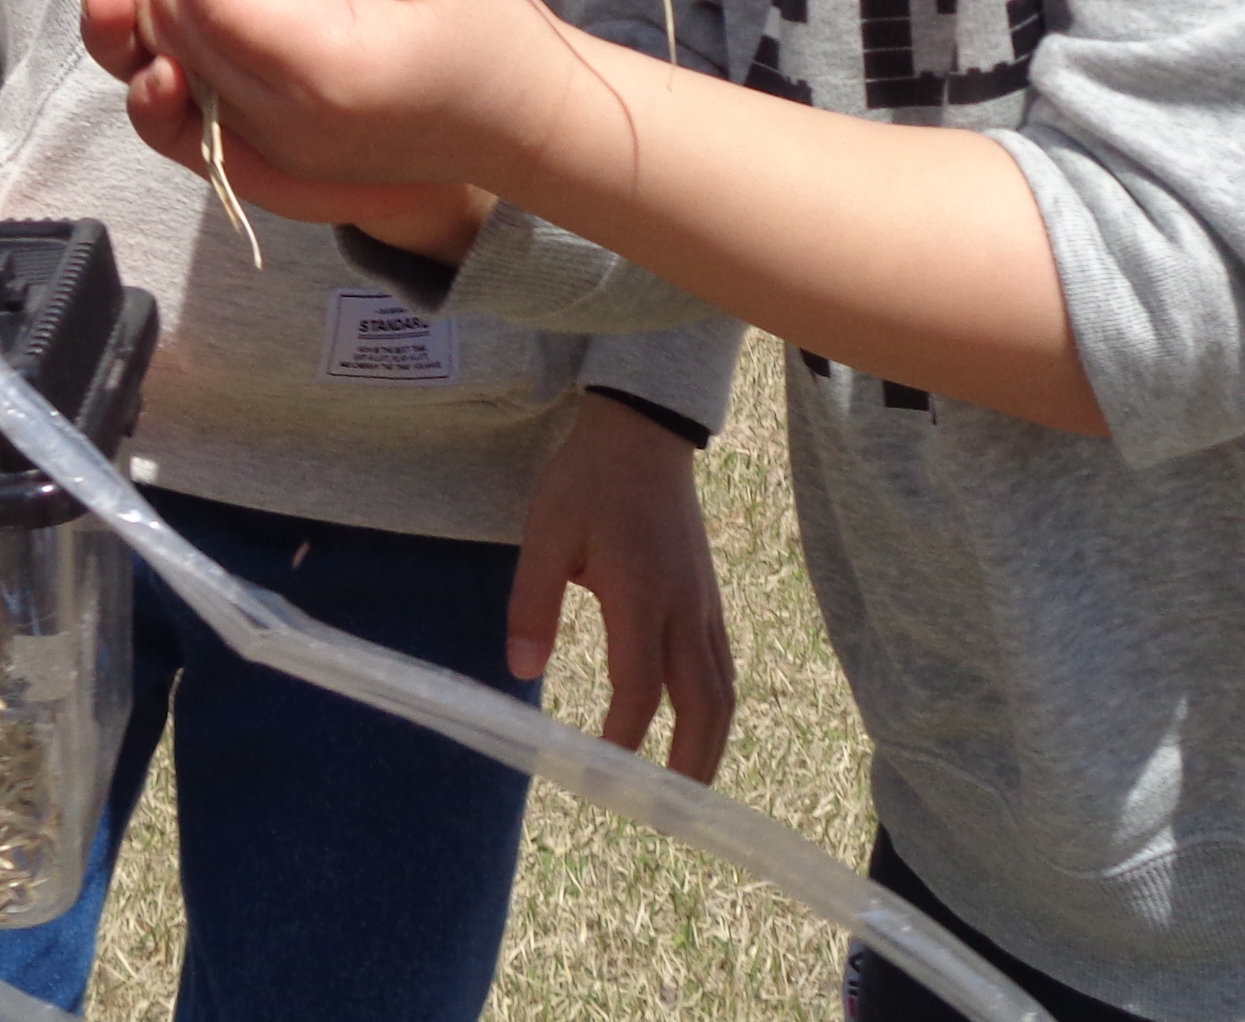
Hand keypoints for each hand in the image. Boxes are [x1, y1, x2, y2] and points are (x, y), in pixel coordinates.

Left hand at [84, 0, 559, 245]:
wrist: (532, 126)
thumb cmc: (489, 31)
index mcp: (325, 75)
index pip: (212, 3)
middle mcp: (286, 128)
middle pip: (177, 38)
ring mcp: (274, 154)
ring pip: (168, 76)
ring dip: (137, 5)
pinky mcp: (272, 158)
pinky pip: (190, 110)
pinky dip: (162, 51)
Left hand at [512, 393, 734, 784]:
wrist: (643, 433)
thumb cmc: (587, 481)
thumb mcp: (545, 533)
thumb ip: (533, 602)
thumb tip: (521, 671)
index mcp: (641, 594)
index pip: (639, 687)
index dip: (624, 738)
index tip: (603, 778)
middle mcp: (684, 608)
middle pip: (705, 703)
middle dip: (690, 763)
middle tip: (668, 811)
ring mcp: (704, 603)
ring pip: (723, 688)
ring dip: (709, 742)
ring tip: (687, 788)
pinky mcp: (708, 597)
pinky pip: (722, 665)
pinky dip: (714, 707)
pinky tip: (696, 726)